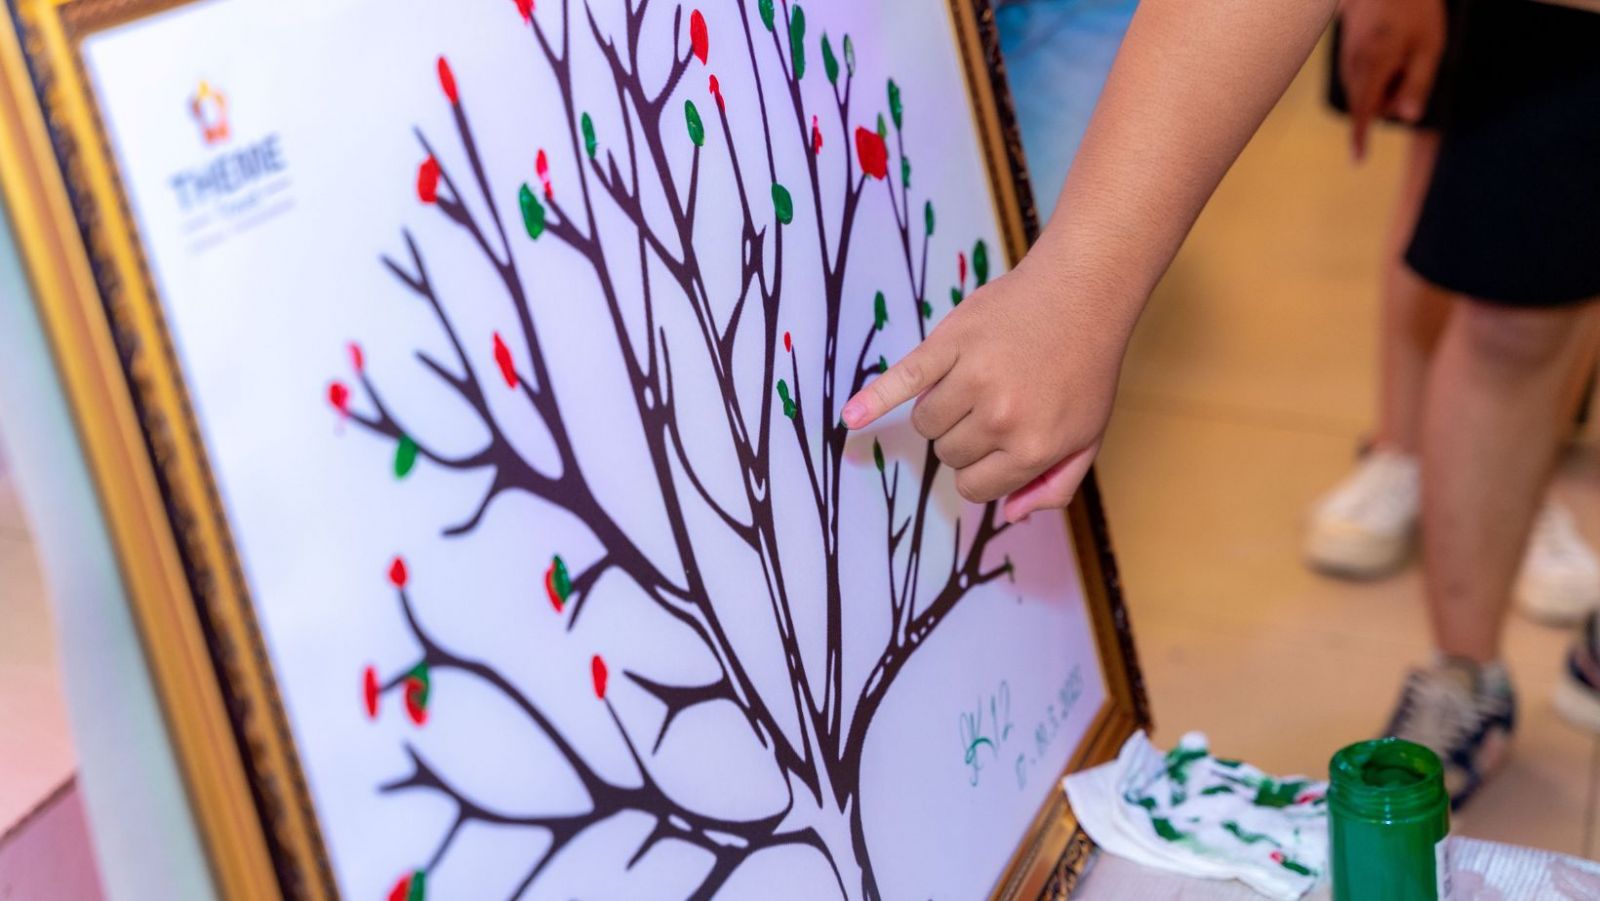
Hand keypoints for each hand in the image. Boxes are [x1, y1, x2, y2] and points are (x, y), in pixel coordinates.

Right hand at [841, 256, 1128, 522]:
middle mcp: (1001, 419)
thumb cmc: (1086, 369)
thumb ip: (1055, 486)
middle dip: (964, 439)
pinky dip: (874, 398)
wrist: (1082, 294)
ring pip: (925, 424)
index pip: (976, 489)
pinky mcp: (950, 345)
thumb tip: (1010, 515)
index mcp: (1033, 448)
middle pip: (948, 455)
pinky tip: (852, 416)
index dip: (982, 472)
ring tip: (970, 387)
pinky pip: (902, 380)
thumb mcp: (1088, 438)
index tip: (996, 450)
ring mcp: (973, 380)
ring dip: (940, 413)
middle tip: (994, 406)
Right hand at [1338, 0, 1445, 159]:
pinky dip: (1375, 76)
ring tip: (1400, 54)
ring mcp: (1347, 58)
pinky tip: (1388, 51)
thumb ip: (1418, 84)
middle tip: (1411, 70)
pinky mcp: (1345, 53)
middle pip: (1369, 104)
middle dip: (1389, 100)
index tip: (1358, 161)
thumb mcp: (1429, 46)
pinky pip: (1359, 78)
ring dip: (1383, 86)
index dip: (1361, 136)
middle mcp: (1354, 64)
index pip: (1364, 110)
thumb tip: (1409, 118)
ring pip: (1364, 91)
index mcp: (1376, 63)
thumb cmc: (1415, 9)